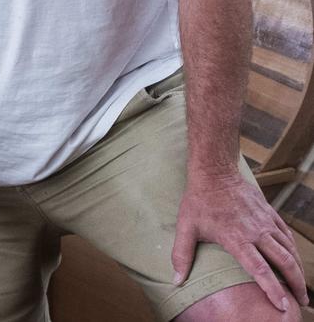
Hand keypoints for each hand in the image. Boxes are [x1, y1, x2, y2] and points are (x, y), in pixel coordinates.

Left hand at [172, 173, 308, 310]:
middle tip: (302, 302)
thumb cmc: (199, 200)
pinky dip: (293, 249)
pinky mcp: (269, 212)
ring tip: (302, 287)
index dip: (272, 288)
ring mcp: (265, 221)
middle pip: (284, 260)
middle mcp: (256, 231)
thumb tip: (176, 280)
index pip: (260, 268)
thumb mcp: (186, 226)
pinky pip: (286, 233)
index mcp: (237, 238)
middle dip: (296, 283)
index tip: (282, 305)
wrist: (214, 171)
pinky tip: (295, 259)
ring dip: (299, 269)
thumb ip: (182, 254)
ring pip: (289, 248)